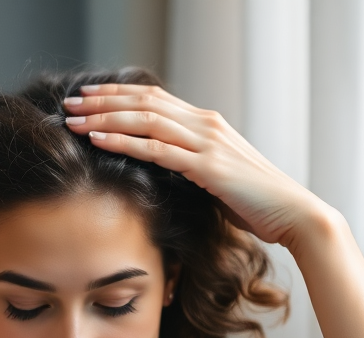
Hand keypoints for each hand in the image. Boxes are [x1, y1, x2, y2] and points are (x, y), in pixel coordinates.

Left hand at [61, 84, 330, 249]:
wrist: (294, 214)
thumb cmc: (257, 203)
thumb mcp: (217, 177)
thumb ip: (192, 165)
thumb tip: (164, 170)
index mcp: (207, 124)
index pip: (153, 99)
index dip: (117, 95)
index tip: (87, 97)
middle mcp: (205, 125)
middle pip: (144, 102)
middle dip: (102, 100)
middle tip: (69, 102)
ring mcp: (207, 143)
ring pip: (146, 119)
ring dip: (105, 117)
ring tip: (74, 119)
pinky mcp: (208, 167)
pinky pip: (157, 150)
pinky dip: (124, 142)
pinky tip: (97, 140)